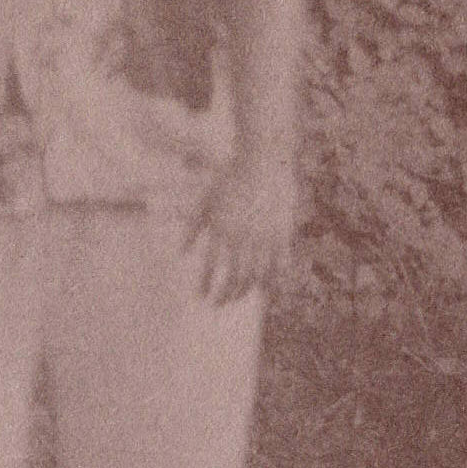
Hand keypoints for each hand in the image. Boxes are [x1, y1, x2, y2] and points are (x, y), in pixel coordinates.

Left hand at [191, 146, 301, 308]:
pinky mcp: (284, 234)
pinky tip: (266, 290)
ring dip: (246, 291)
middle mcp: (243, 237)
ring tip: (238, 298)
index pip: (212, 267)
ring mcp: (265, 237)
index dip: (207, 285)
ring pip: (258, 275)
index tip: (202, 297)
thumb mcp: (205, 201)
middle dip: (226, 294)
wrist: (263, 163)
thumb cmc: (229, 180)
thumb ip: (193, 229)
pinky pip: (280, 265)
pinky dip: (274, 280)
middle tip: (219, 304)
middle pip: (235, 277)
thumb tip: (182, 254)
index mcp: (221, 230)